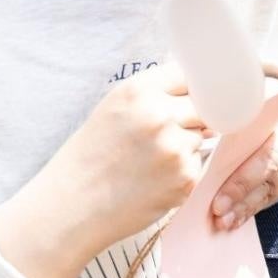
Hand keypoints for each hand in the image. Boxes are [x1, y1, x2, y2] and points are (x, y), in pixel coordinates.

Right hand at [0, 66, 208, 277]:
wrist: (75, 203)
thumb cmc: (92, 155)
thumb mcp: (114, 108)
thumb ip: (153, 94)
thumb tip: (198, 89)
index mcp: (138, 91)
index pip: (187, 75)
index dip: (188, 89)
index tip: (180, 99)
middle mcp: (159, 115)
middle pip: (203, 105)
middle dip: (191, 117)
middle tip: (163, 134)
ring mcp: (175, 147)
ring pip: (202, 135)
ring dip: (186, 144)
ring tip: (151, 159)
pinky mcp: (186, 177)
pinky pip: (198, 163)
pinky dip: (183, 169)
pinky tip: (155, 177)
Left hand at [213, 73, 277, 230]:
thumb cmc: (256, 101)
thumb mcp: (247, 99)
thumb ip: (232, 113)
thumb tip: (201, 131)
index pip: (268, 155)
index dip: (243, 179)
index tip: (218, 197)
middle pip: (271, 176)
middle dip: (242, 197)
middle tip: (218, 213)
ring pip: (273, 190)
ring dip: (246, 208)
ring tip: (223, 221)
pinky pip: (275, 195)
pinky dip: (254, 207)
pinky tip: (237, 218)